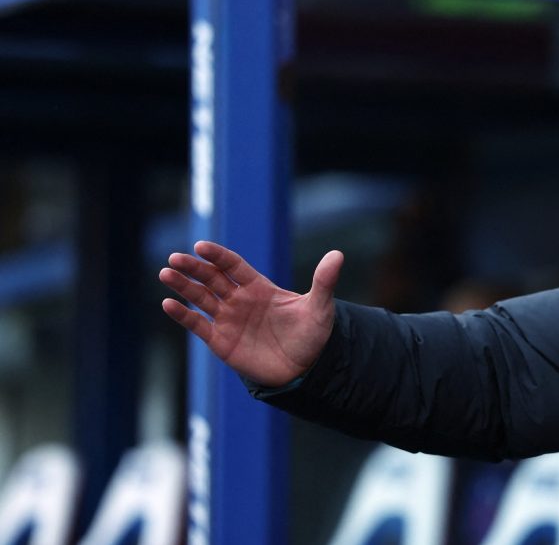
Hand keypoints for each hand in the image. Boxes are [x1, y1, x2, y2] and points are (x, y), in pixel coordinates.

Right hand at [159, 241, 343, 387]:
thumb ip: (324, 281)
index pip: (233, 265)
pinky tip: (167, 304)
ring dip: (183, 286)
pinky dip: (182, 315)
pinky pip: (198, 325)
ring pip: (200, 298)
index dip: (217, 255)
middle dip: (193, 268)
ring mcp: (228, 319)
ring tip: (166, 273)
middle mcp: (239, 299)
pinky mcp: (221, 341)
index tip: (201, 246)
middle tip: (175, 258)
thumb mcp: (320, 307)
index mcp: (259, 287)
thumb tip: (338, 254)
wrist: (305, 368)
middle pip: (211, 278)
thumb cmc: (313, 334)